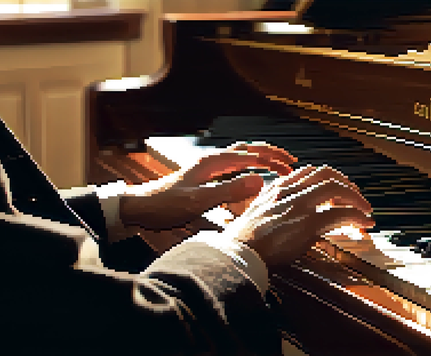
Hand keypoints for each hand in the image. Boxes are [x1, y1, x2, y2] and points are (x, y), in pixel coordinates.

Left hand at [119, 142, 296, 231]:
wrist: (140, 208)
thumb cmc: (165, 205)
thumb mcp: (199, 200)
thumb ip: (229, 191)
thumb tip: (260, 181)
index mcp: (213, 161)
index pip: (250, 153)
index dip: (272, 159)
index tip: (290, 166)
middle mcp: (212, 160)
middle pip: (248, 149)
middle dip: (270, 154)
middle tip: (290, 163)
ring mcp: (208, 168)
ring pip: (241, 157)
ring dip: (260, 159)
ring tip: (278, 168)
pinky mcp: (204, 177)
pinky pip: (233, 167)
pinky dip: (249, 168)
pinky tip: (253, 178)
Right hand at [223, 165, 373, 267]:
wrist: (238, 252)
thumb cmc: (244, 241)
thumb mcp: (258, 214)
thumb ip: (276, 207)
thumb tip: (292, 213)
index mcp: (277, 188)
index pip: (307, 172)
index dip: (326, 179)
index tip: (336, 189)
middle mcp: (289, 191)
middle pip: (325, 173)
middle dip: (345, 183)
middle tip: (355, 195)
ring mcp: (299, 205)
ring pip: (335, 188)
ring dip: (355, 197)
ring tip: (365, 209)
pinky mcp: (308, 223)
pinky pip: (341, 213)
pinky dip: (357, 216)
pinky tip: (364, 223)